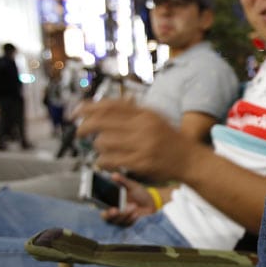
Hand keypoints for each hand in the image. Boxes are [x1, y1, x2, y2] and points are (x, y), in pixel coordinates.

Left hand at [75, 100, 201, 181]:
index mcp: (144, 113)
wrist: (189, 159)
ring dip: (98, 147)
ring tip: (102, 150)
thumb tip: (108, 104)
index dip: (88, 107)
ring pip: (104, 142)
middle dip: (85, 127)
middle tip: (79, 133)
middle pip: (102, 122)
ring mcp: (142, 145)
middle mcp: (143, 126)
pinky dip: (102, 162)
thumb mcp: (154, 118)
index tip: (75, 112)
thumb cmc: (169, 139)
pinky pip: (110, 160)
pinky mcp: (140, 162)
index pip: (110, 105)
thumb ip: (133, 110)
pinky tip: (103, 162)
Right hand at [98, 172, 156, 225]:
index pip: (101, 206)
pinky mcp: (129, 224)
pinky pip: (127, 224)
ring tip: (134, 206)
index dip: (100, 207)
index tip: (107, 205)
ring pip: (117, 221)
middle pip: (106, 217)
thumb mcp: (132, 186)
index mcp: (112, 201)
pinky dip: (131, 219)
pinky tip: (137, 214)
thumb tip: (113, 175)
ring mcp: (121, 219)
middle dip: (111, 214)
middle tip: (117, 210)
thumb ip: (122, 181)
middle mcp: (114, 211)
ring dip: (125, 214)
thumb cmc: (140, 193)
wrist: (152, 202)